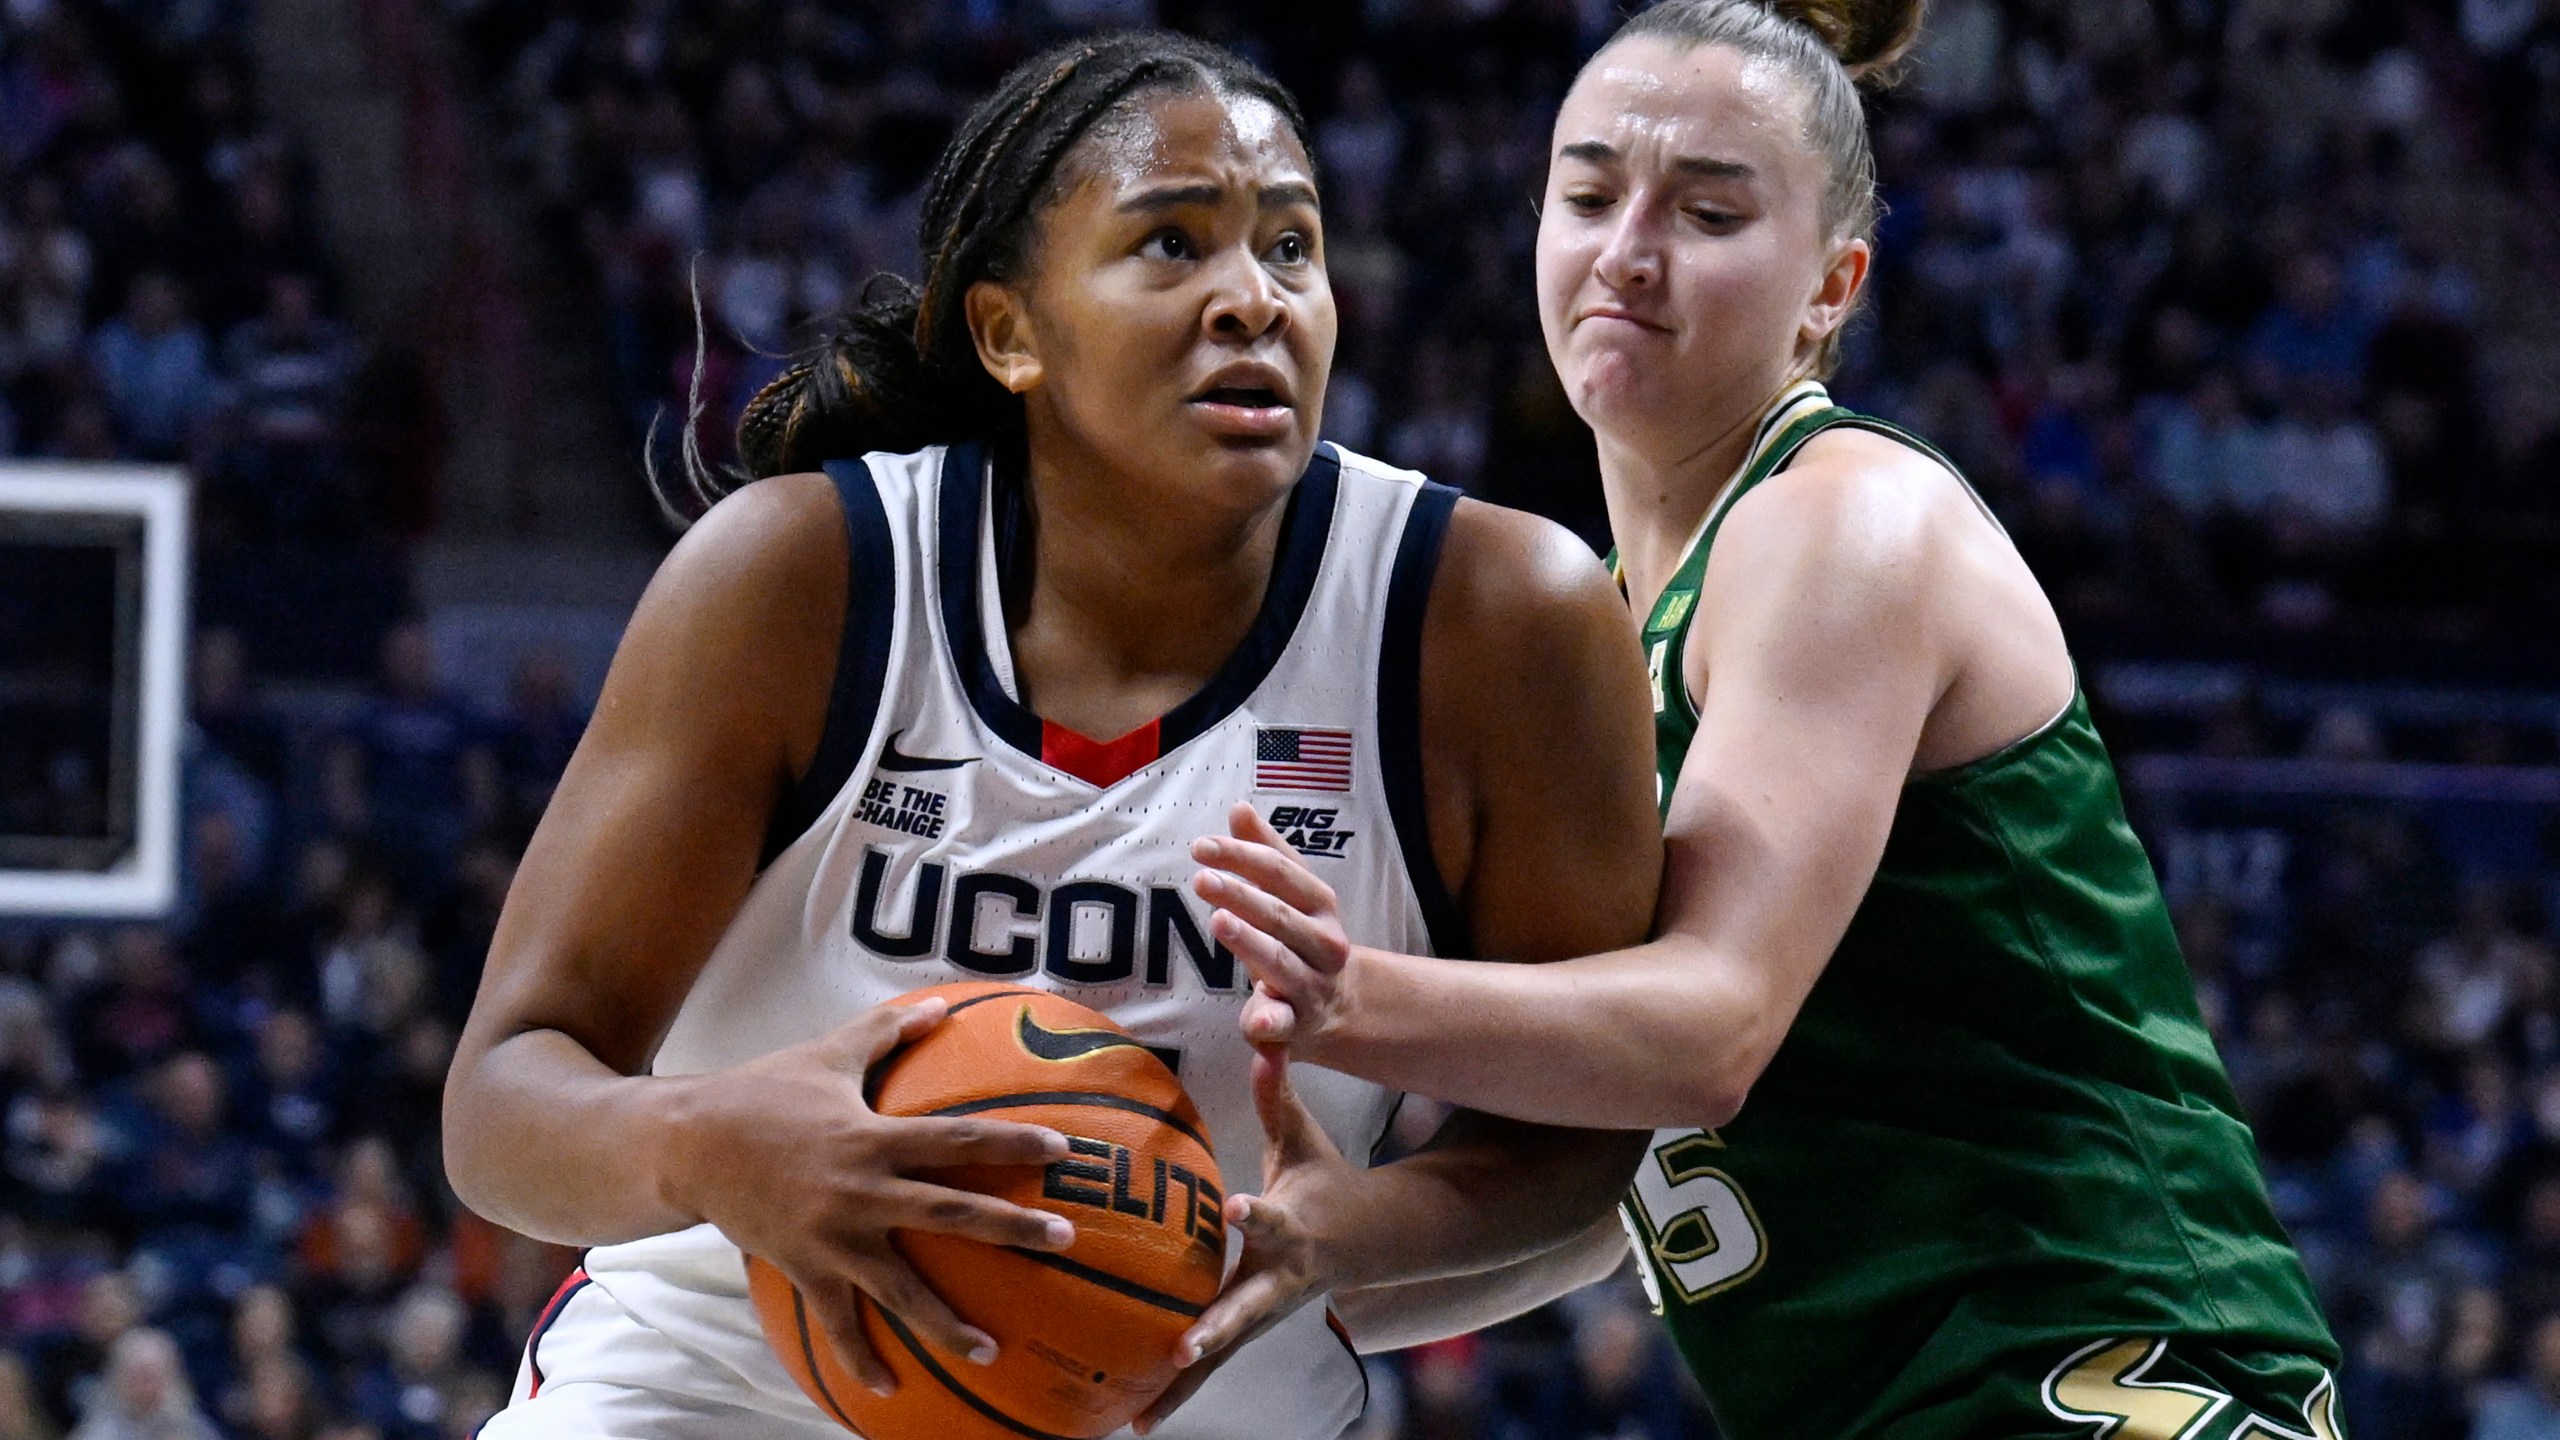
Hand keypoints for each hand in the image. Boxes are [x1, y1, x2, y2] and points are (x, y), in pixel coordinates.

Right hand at [662, 998, 1075, 1394]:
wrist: (688, 1146)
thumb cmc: (763, 1093)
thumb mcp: (828, 1054)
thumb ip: (887, 1031)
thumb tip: (939, 1004)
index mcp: (874, 1137)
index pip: (958, 1140)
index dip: (1012, 1142)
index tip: (1061, 1149)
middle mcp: (862, 1191)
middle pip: (951, 1213)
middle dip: (1011, 1229)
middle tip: (1064, 1241)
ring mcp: (834, 1237)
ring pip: (901, 1289)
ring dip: (947, 1323)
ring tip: (990, 1350)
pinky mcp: (804, 1268)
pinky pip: (838, 1323)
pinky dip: (861, 1359)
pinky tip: (889, 1392)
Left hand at [1135, 1044, 1363, 1432]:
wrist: (1365, 1243)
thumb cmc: (1322, 1180)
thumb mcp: (1302, 1137)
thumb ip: (1276, 1094)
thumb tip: (1262, 1039)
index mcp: (1291, 1227)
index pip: (1271, 1219)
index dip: (1256, 1216)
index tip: (1237, 1210)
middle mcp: (1277, 1279)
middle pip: (1243, 1309)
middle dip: (1213, 1330)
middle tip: (1182, 1349)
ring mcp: (1262, 1313)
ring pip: (1221, 1352)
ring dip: (1184, 1384)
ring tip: (1142, 1415)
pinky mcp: (1246, 1331)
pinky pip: (1208, 1366)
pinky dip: (1175, 1394)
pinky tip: (1136, 1422)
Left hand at [1190, 803, 1356, 1059]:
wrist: (1341, 1004)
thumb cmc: (1302, 937)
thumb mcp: (1295, 894)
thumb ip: (1267, 852)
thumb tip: (1239, 807)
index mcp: (1321, 904)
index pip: (1281, 872)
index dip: (1242, 856)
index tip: (1201, 846)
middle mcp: (1324, 943)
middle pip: (1280, 915)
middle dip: (1242, 895)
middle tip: (1202, 878)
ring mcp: (1311, 986)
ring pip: (1280, 963)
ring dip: (1251, 943)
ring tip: (1219, 920)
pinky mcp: (1296, 1025)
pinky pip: (1283, 1025)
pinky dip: (1271, 1025)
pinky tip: (1254, 1023)